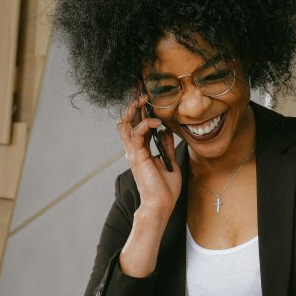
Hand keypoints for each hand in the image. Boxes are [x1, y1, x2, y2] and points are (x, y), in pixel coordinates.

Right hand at [117, 95, 180, 217]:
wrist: (160, 205)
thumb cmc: (165, 190)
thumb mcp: (169, 163)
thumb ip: (166, 147)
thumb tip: (166, 131)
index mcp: (139, 151)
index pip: (135, 125)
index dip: (139, 110)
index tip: (147, 96)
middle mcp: (133, 150)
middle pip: (126, 121)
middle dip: (133, 104)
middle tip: (142, 91)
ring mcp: (133, 153)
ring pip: (126, 124)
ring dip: (135, 109)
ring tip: (145, 99)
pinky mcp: (137, 156)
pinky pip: (137, 133)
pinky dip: (146, 124)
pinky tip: (157, 121)